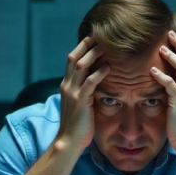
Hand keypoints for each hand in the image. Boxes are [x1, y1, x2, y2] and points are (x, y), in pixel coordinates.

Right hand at [55, 35, 110, 151]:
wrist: (69, 141)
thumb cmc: (78, 124)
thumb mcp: (79, 103)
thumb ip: (84, 90)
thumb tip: (95, 81)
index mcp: (66, 84)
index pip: (72, 59)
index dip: (82, 46)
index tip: (94, 37)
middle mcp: (67, 85)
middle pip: (75, 57)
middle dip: (87, 44)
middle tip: (101, 34)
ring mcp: (72, 92)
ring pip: (81, 66)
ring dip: (94, 54)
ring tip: (107, 46)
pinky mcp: (80, 101)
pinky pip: (89, 83)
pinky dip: (99, 73)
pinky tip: (109, 67)